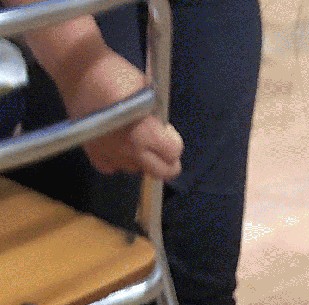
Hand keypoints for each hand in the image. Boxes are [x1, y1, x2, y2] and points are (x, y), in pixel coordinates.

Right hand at [35, 33, 183, 177]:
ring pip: (137, 169)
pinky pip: (114, 167)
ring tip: (130, 135)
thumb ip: (158, 119)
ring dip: (140, 158)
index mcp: (145, 133)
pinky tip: (115, 143)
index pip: (173, 154)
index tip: (166, 131)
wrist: (77, 69)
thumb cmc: (116, 74)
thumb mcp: (148, 93)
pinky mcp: (94, 156)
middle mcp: (129, 150)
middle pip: (161, 172)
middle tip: (158, 143)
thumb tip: (164, 135)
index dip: (173, 142)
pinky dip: (118, 159)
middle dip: (165, 160)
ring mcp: (111, 156)